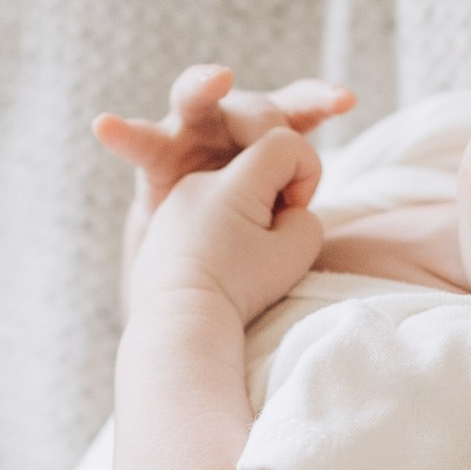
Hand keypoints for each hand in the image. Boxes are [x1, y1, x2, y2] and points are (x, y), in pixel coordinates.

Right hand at [96, 64, 352, 271]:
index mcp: (271, 133)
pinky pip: (139, 140)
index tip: (344, 100)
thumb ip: (291, 205)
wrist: (192, 251)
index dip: (321, 100)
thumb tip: (300, 213)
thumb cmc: (245, 225)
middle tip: (274, 136)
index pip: (301, 108)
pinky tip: (103, 124)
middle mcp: (231, 121)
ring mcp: (191, 130)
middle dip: (266, 119)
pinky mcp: (157, 153)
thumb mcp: (277, 214)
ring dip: (205, 83)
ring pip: (196, 96)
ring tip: (217, 76)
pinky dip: (122, 133)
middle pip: (253, 104)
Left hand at [133, 124, 325, 325]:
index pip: (285, 143)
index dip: (305, 175)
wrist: (174, 325)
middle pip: (257, 164)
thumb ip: (306, 220)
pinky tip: (218, 266)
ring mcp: (177, 202)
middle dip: (276, 194)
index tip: (291, 217)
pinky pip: (205, 211)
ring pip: (230, 189)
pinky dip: (222, 228)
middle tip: (271, 237)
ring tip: (243, 256)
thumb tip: (289, 211)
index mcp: (232, 180)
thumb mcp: (295, 253)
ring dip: (248, 212)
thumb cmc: (237, 289)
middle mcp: (199, 181)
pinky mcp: (164, 225)